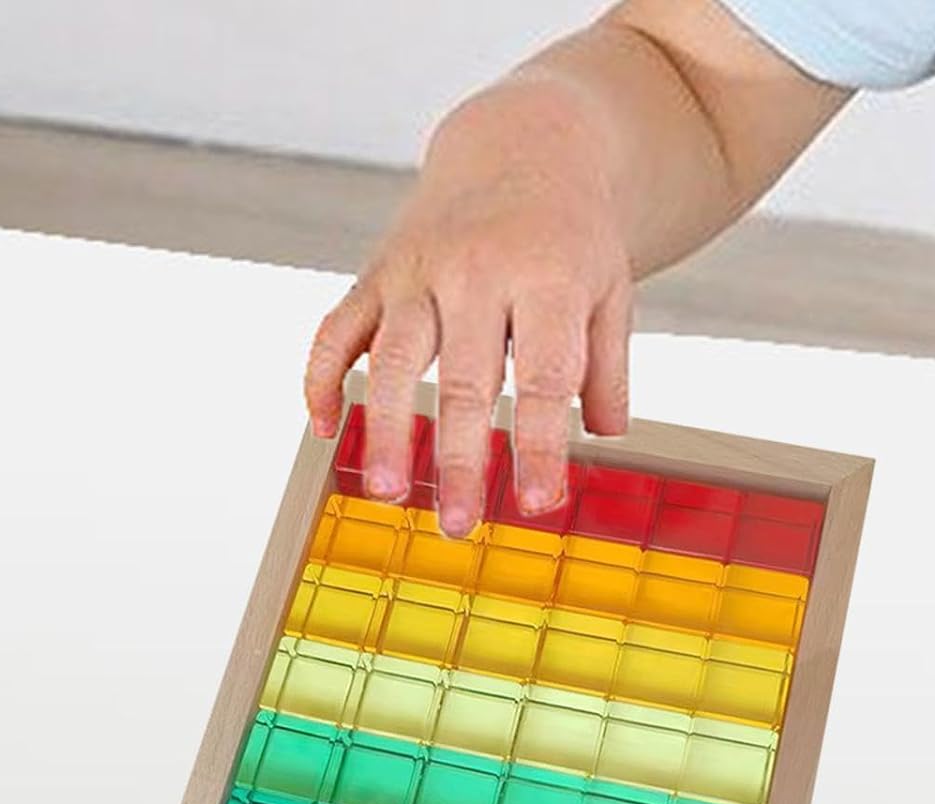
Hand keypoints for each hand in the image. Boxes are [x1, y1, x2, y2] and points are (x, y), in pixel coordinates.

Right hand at [304, 91, 633, 538]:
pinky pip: (338, 327)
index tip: (541, 504)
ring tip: (387, 492)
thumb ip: (607, 368)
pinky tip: (325, 430)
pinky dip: (322, 378)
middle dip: (458, 459)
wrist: (524, 144)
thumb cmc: (573, 238)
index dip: (539, 445)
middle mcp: (475, 270)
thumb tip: (603, 437)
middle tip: (458, 527)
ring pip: (391, 358)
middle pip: (462, 379)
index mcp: (545, 276)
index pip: (542, 377)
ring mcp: (418, 269)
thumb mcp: (612, 292)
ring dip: (384, 430)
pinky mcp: (378, 272)